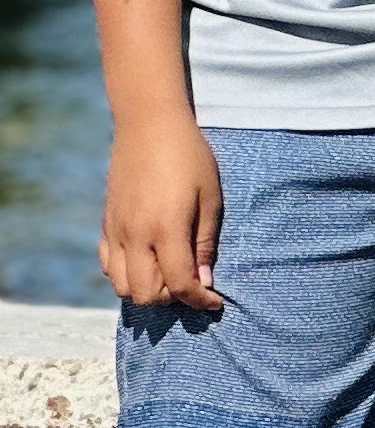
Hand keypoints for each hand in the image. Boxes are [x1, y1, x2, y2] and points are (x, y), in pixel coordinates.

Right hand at [100, 116, 224, 309]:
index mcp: (165, 230)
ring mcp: (115, 231)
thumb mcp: (210, 199)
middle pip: (146, 294)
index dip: (200, 300)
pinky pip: (108, 265)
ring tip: (171, 275)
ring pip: (122, 286)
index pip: (179, 285)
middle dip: (173, 299)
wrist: (148, 126)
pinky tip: (148, 262)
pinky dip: (127, 275)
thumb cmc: (189, 158)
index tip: (215, 301)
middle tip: (194, 283)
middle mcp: (134, 236)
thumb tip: (205, 281)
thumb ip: (204, 243)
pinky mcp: (105, 224)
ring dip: (148, 290)